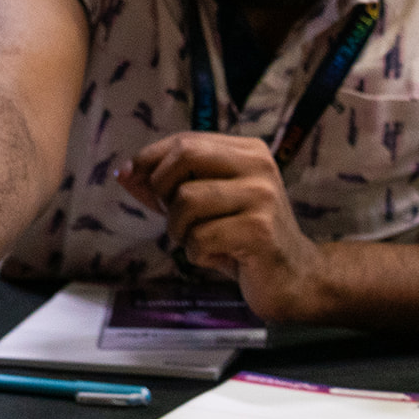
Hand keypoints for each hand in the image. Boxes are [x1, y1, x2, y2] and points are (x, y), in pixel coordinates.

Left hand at [116, 133, 322, 318]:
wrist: (294, 278)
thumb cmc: (244, 239)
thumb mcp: (206, 206)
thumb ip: (167, 187)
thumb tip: (124, 172)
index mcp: (249, 151)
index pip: (185, 140)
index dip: (150, 159)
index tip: (130, 176)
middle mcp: (259, 166)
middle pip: (184, 155)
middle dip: (162, 189)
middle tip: (175, 217)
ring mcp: (262, 197)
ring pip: (186, 200)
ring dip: (179, 229)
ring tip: (199, 241)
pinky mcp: (259, 231)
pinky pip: (200, 237)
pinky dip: (197, 254)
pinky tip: (220, 256)